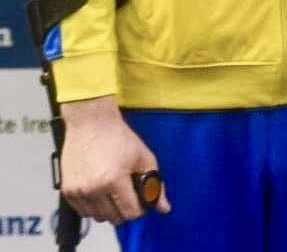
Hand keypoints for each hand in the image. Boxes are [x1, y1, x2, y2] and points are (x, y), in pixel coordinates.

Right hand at [59, 96, 170, 224]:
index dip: (140, 209)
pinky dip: (93, 207)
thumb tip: (164, 207)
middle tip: (129, 194)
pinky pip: (82, 212)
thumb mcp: (144, 157)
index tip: (141, 202)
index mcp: (114, 179)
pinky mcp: (68, 191)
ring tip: (114, 191)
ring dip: (108, 209)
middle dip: (125, 209)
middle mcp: (94, 188)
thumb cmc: (118, 137)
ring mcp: (79, 191)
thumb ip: (155, 184)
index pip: (130, 212)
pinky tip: (101, 191)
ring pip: (97, 217)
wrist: (91, 123)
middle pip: (113, 218)